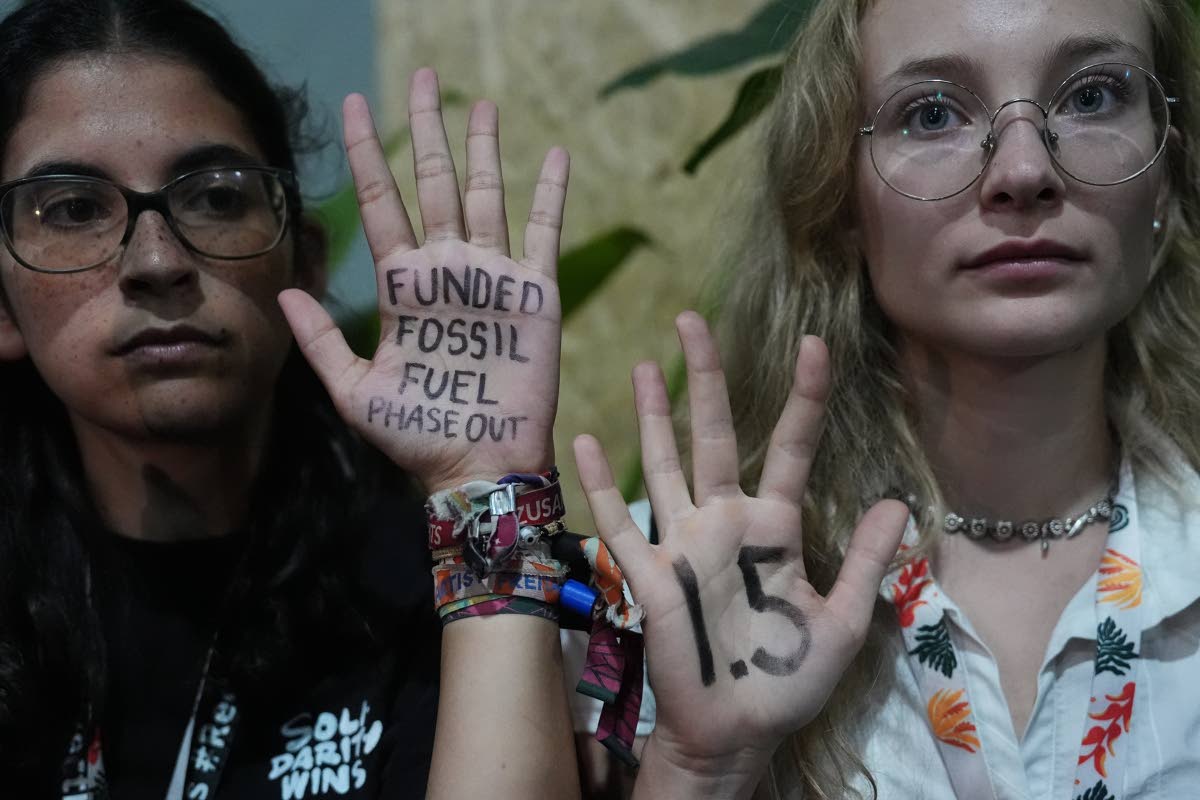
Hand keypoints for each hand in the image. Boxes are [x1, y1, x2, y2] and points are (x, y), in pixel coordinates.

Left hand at [280, 69, 567, 492]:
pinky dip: (550, 194)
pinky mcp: (534, 293)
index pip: (380, 202)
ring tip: (482, 104)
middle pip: (435, 183)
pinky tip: (554, 156)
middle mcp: (446, 270)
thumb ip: (323, 339)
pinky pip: (544, 232)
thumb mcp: (355, 390)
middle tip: (425, 78)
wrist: (477, 466)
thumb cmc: (416, 435)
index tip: (355, 104)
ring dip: (485, 150)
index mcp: (402, 285)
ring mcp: (491, 277)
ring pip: (487, 196)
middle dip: (429, 130)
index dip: (369, 153)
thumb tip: (285, 286)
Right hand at [574, 312, 907, 791]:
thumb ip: (865, 563)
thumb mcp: (841, 625)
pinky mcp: (647, 573)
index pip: (791, 446)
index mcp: (776, 527)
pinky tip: (585, 440)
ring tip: (645, 363)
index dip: (804, 396)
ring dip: (653, 415)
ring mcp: (682, 542)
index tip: (816, 344)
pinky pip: (617, 520)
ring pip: (664, 463)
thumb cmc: (788, 681)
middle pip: (715, 435)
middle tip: (693, 320)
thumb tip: (895, 500)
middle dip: (707, 378)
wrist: (736, 734)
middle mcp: (726, 521)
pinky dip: (600, 483)